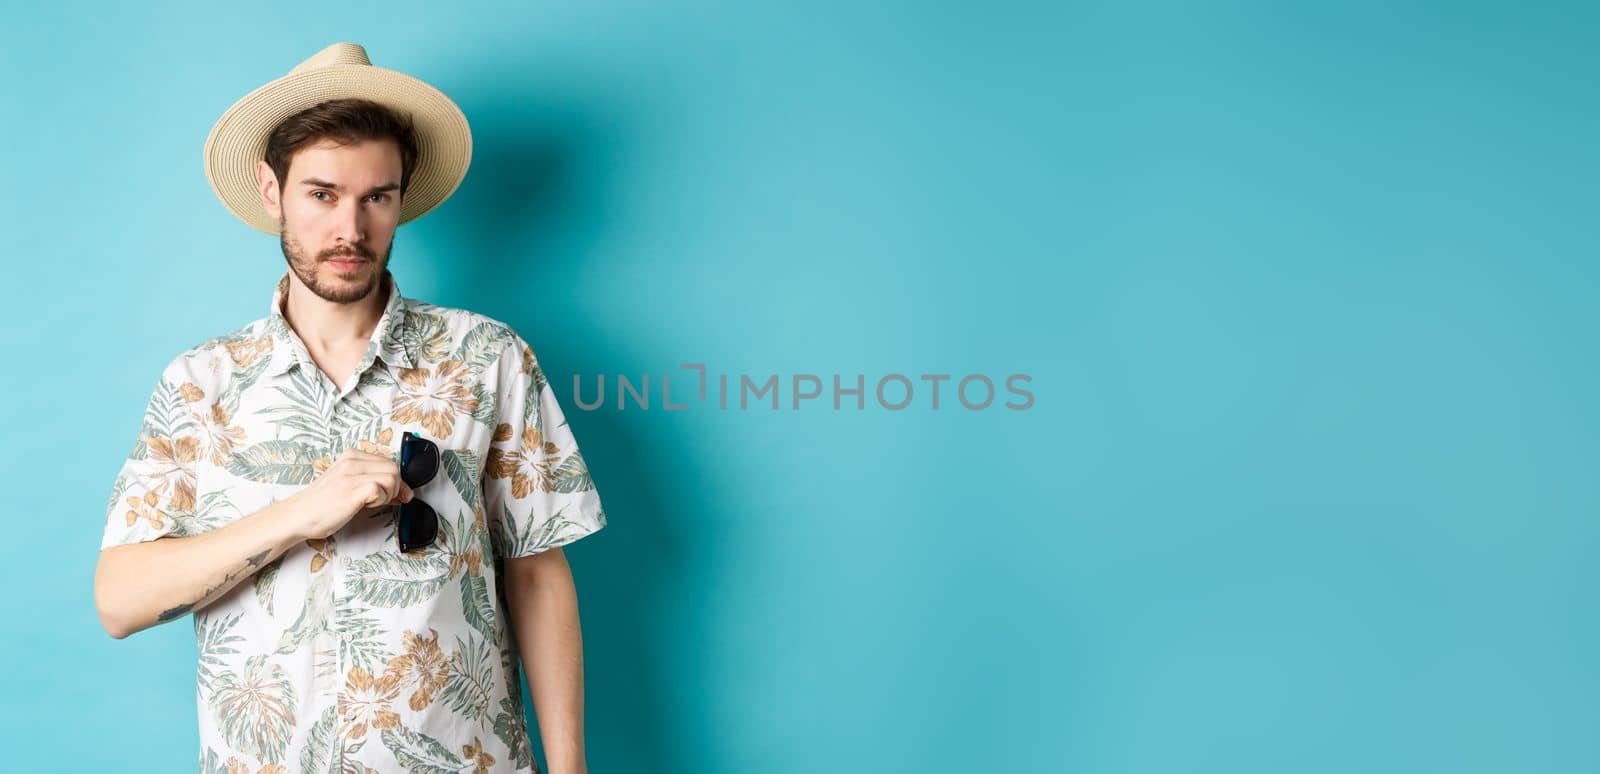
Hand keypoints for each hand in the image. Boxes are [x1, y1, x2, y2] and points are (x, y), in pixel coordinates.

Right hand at [286, 447, 413, 540]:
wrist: (298, 516)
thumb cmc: (321, 504)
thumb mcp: (347, 484)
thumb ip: (371, 481)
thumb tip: (402, 490)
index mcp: (351, 457)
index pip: (388, 461)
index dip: (397, 480)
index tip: (397, 493)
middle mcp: (351, 461)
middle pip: (393, 468)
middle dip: (396, 487)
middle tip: (386, 500)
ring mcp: (350, 474)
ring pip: (391, 477)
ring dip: (388, 494)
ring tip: (371, 503)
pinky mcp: (351, 490)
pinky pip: (380, 489)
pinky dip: (380, 500)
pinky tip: (365, 506)